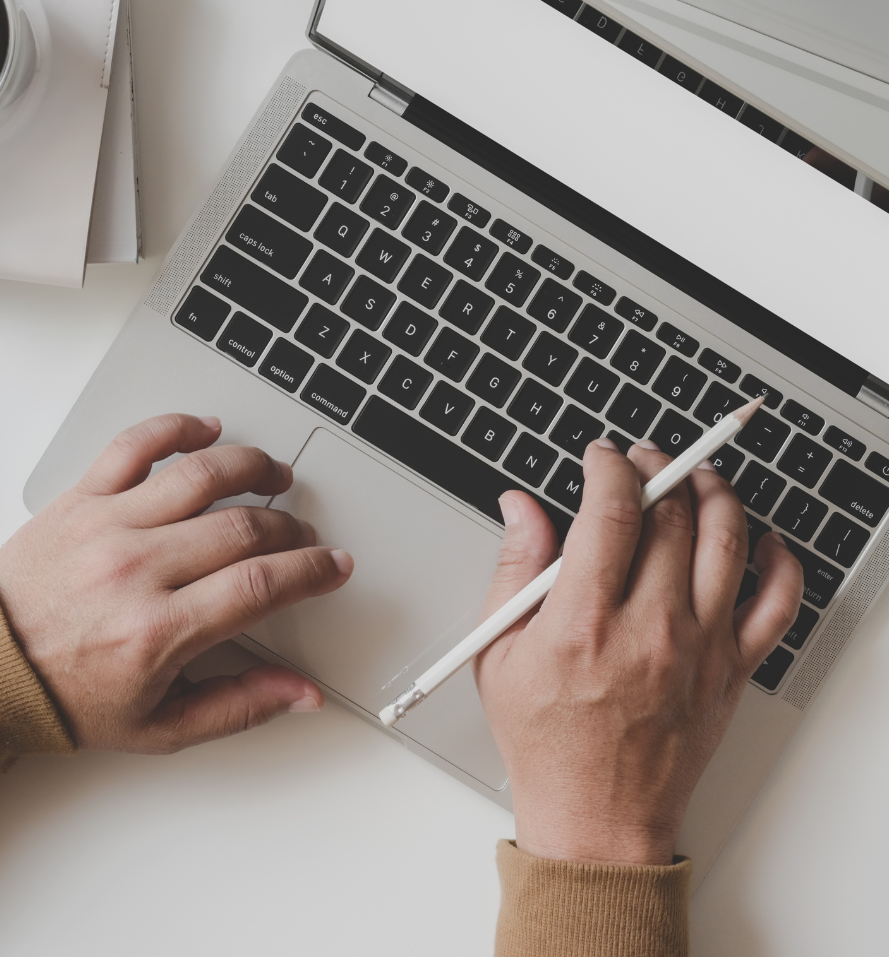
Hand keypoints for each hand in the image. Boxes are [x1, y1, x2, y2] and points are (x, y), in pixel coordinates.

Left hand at [0, 414, 351, 751]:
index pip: (260, 585)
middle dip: (290, 528)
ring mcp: (108, 525)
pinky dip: (178, 427)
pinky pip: (137, 444)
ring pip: (201, 474)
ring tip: (274, 475)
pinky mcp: (82, 497)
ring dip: (253, 467)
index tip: (333, 565)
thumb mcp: (161, 726)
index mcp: (158, 631)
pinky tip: (207, 430)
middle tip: (301, 537)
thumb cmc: (67, 696)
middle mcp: (136, 569)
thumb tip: (302, 694)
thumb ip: (240, 706)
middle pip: (243, 526)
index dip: (312, 570)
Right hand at [475, 438, 802, 865]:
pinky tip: (758, 540)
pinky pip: (777, 603)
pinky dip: (778, 561)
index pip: (613, 510)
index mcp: (584, 622)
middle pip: (672, 515)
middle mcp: (650, 629)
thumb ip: (513, 569)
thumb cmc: (546, 742)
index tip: (601, 457)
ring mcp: (699, 649)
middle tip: (642, 460)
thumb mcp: (499, 653)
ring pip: (726, 541)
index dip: (609, 467)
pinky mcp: (731, 671)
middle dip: (657, 467)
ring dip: (713, 492)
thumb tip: (520, 507)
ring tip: (695, 476)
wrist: (597, 820)